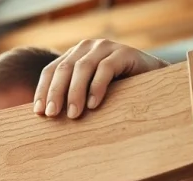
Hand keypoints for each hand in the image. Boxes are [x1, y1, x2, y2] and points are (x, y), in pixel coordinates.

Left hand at [33, 39, 167, 118]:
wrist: (153, 83)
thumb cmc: (117, 93)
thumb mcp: (89, 94)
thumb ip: (71, 99)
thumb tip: (47, 121)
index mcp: (74, 56)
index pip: (51, 71)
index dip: (43, 90)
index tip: (39, 113)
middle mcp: (87, 48)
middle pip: (64, 69)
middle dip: (55, 93)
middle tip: (52, 115)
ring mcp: (105, 47)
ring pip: (82, 68)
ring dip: (75, 93)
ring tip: (73, 115)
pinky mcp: (124, 53)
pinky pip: (106, 68)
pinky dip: (97, 87)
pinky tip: (93, 104)